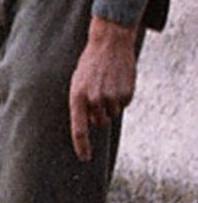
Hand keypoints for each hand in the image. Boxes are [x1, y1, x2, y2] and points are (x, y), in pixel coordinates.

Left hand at [68, 16, 138, 161]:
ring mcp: (110, 97)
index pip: (78, 129)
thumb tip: (87, 126)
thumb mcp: (77, 83)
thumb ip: (80, 104)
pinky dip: (121, 96)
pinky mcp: (125, 94)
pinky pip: (124, 104)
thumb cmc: (89, 65)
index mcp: (76, 98)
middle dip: (98, 113)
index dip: (81, 146)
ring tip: (106, 84)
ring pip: (112, 114)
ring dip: (110, 104)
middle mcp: (93, 100)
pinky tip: (117, 81)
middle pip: (99, 122)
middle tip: (97, 94)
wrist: (108, 44)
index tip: (84, 158)